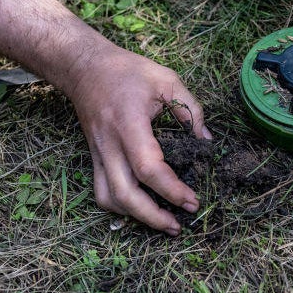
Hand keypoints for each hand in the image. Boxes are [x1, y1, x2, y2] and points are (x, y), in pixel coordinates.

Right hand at [66, 44, 210, 235]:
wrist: (85, 68)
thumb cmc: (128, 71)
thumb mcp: (166, 80)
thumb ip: (191, 109)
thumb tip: (207, 141)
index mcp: (129, 124)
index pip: (148, 167)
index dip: (171, 189)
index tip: (192, 200)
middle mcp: (109, 144)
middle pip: (125, 194)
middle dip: (152, 217)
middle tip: (178, 225)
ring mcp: (98, 153)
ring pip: (109, 199)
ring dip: (135, 216)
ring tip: (162, 222)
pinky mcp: (93, 157)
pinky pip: (101, 191)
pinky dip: (120, 207)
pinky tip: (141, 208)